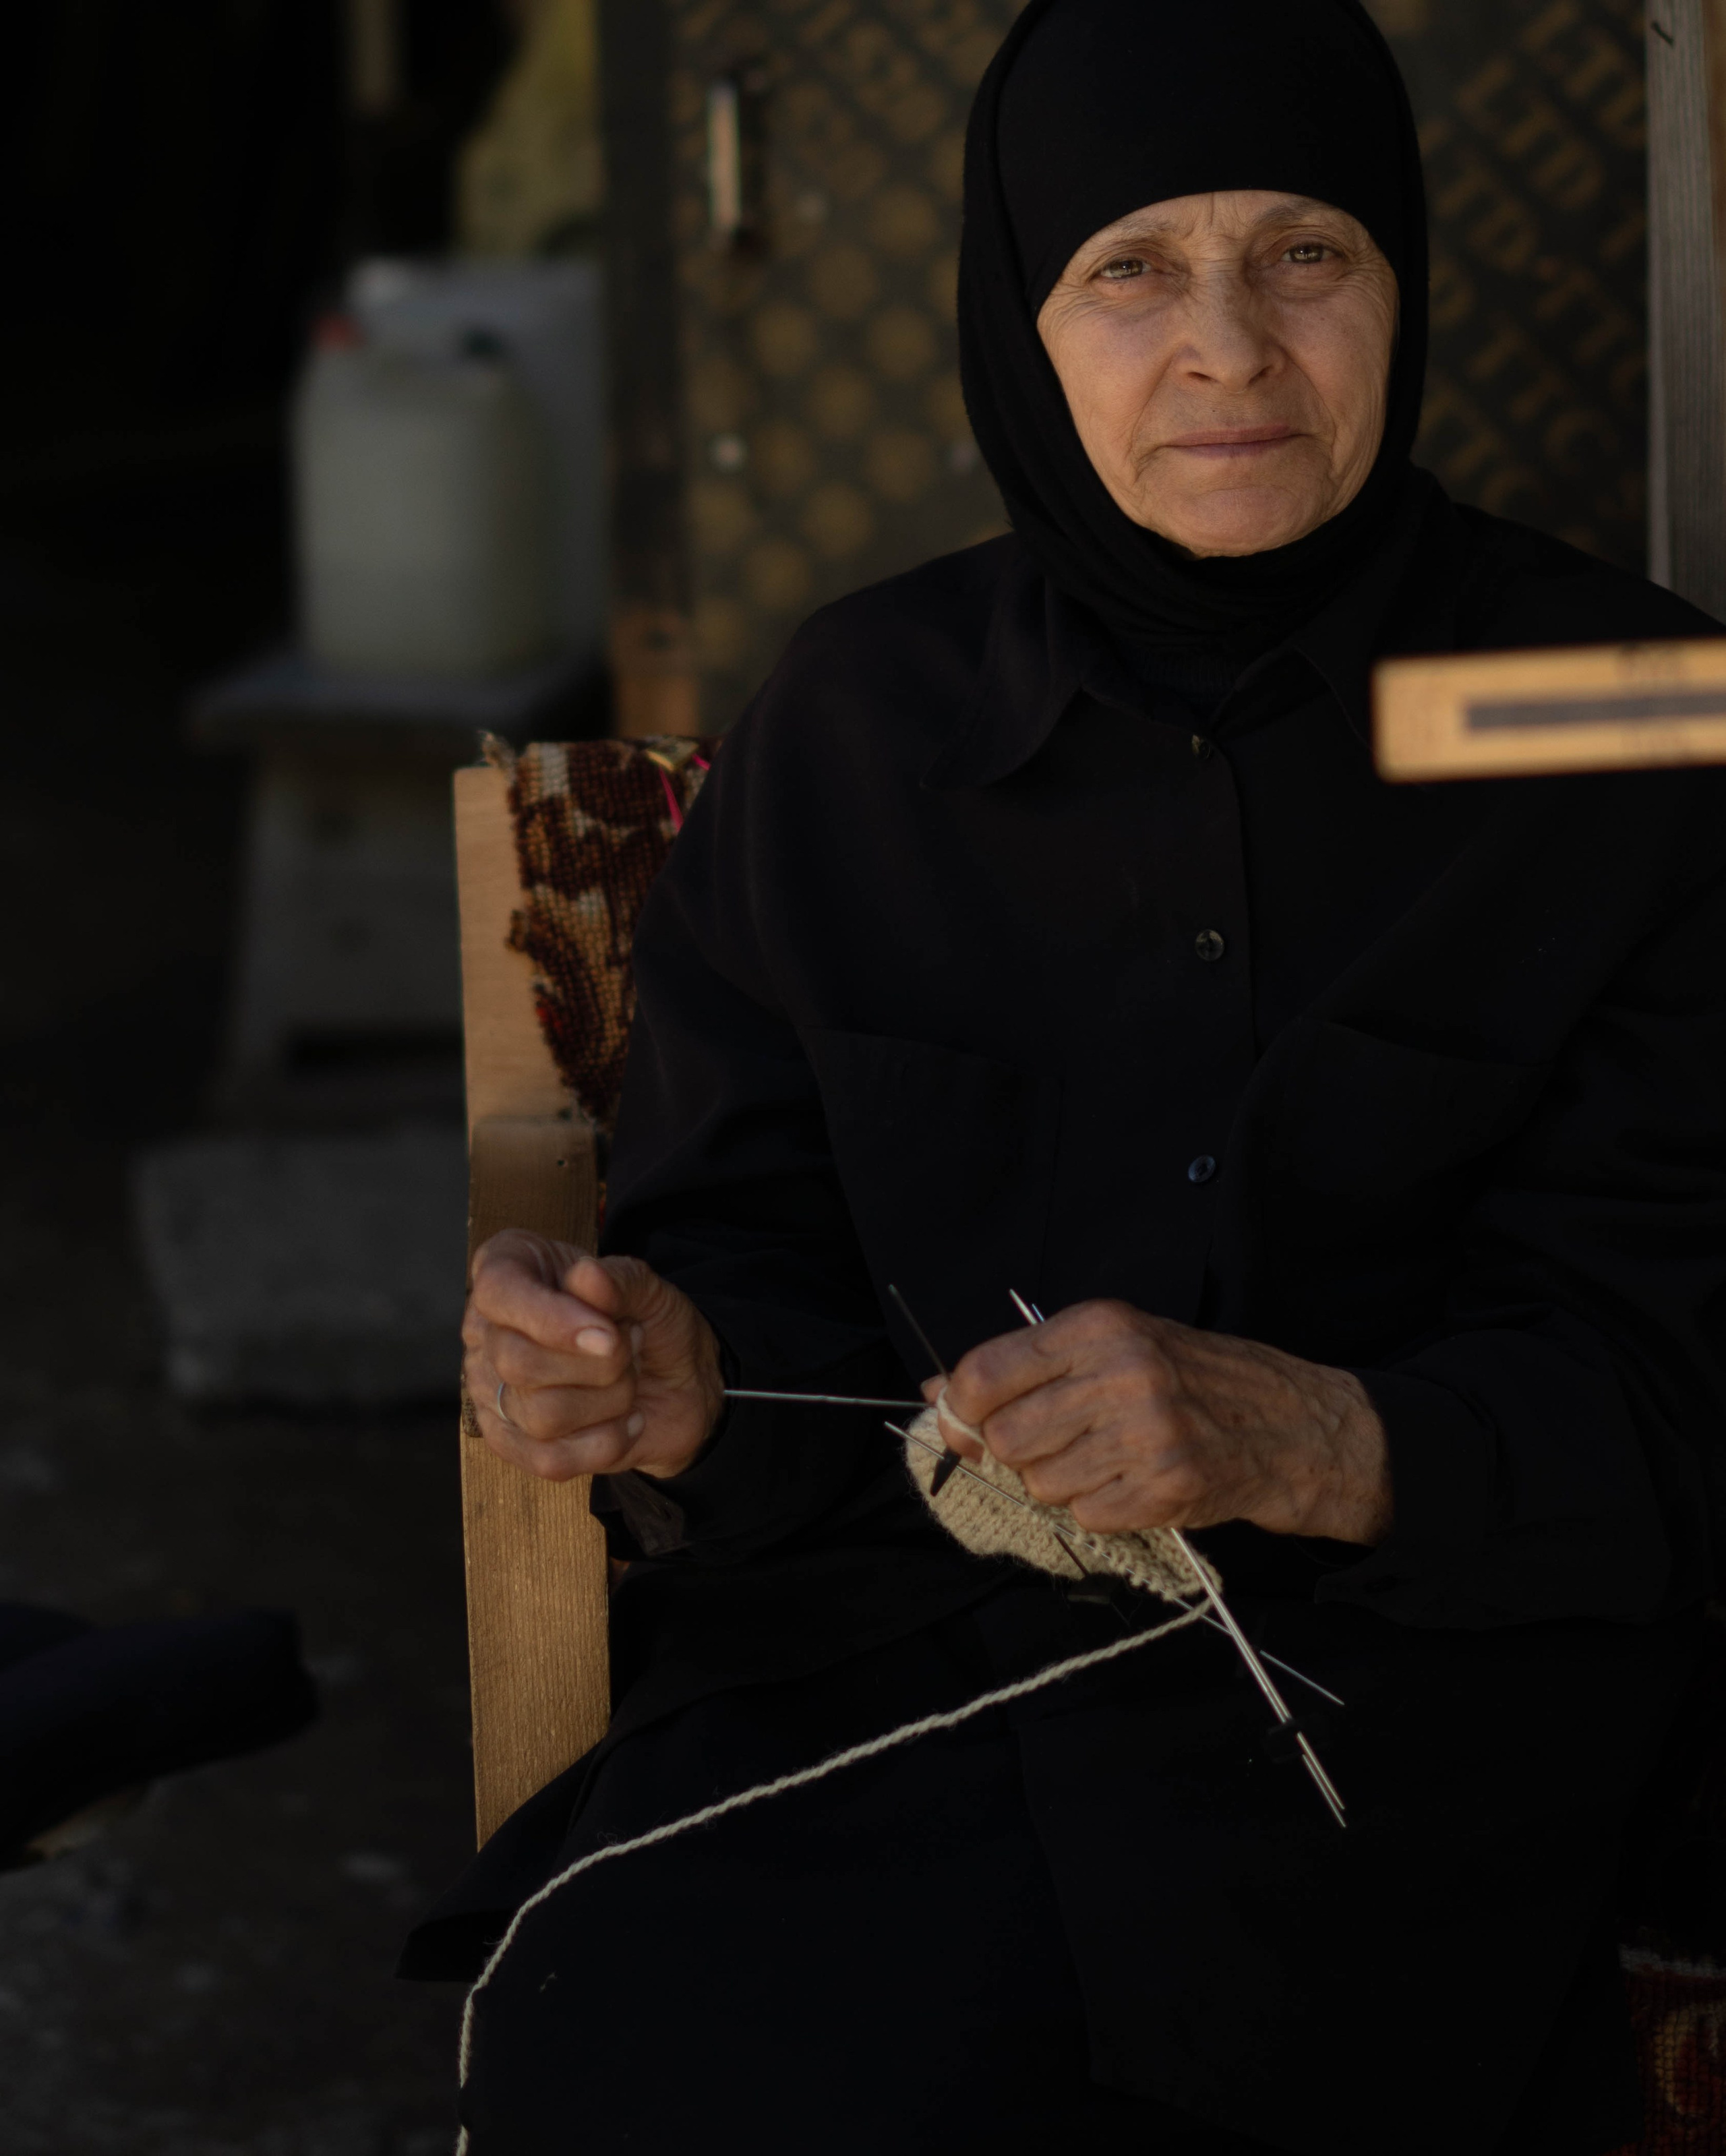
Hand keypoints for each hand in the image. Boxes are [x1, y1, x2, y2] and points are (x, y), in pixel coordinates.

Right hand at [462, 1231, 722, 1482]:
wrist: (680, 1379)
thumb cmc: (651, 1323)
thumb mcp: (649, 1288)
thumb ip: (619, 1279)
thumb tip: (585, 1277)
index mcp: (508, 1271)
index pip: (497, 1293)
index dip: (552, 1318)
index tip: (609, 1334)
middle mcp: (489, 1332)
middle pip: (517, 1363)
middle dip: (597, 1363)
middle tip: (630, 1344)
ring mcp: (496, 1392)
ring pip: (538, 1414)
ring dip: (608, 1400)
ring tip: (628, 1378)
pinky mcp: (517, 1444)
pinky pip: (549, 1460)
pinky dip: (606, 1442)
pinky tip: (628, 1420)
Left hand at [930, 1301, 1390, 1545]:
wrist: (1289, 1424)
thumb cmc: (1193, 1379)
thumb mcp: (1114, 1345)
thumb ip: (1026, 1365)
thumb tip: (936, 1391)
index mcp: (1101, 1327)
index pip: (988, 1372)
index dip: (960, 1408)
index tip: (963, 1422)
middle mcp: (1121, 1373)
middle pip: (1008, 1438)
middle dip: (1018, 1451)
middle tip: (1059, 1442)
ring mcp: (1146, 1433)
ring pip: (1041, 1483)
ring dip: (1062, 1482)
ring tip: (1108, 1459)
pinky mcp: (1165, 1488)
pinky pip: (1085, 1516)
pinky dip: (1099, 1509)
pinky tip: (1134, 1482)